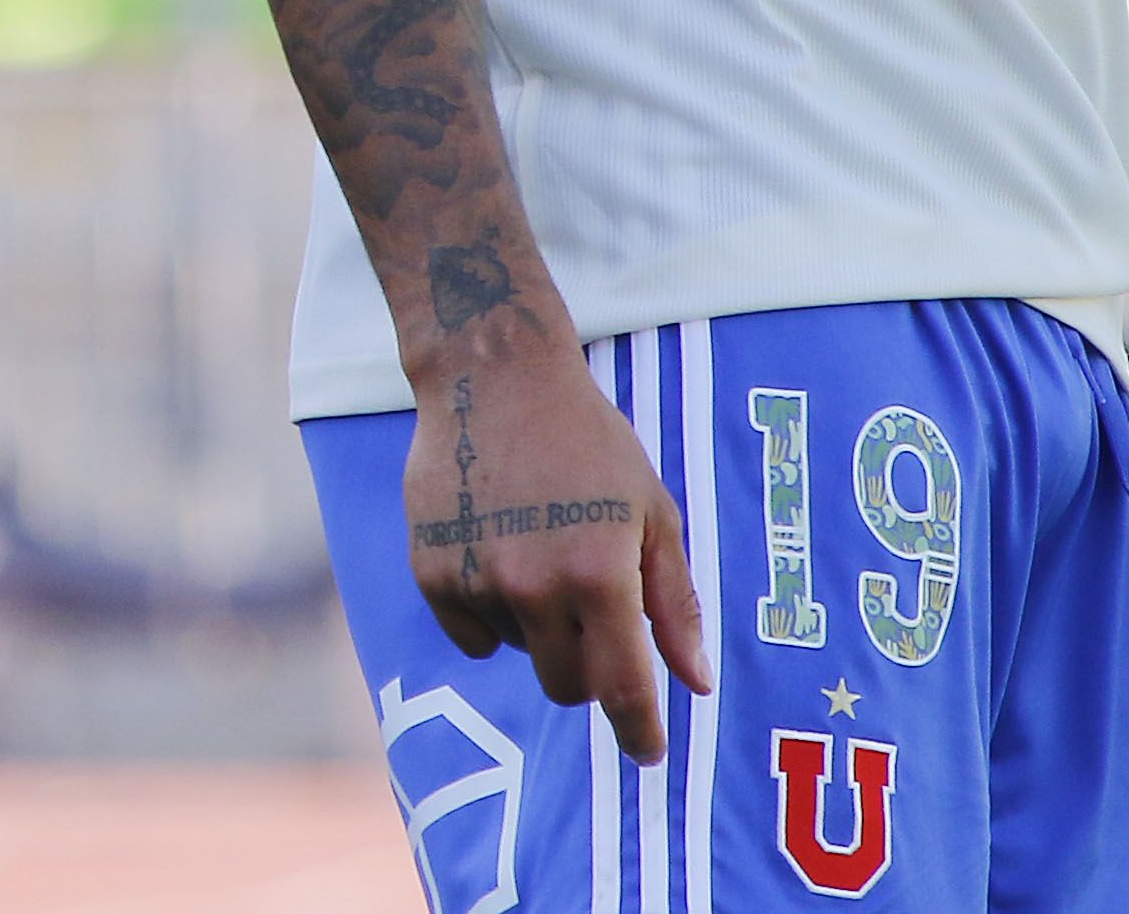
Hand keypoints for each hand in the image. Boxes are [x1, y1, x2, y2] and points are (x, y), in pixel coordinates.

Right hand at [404, 343, 710, 761]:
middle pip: (566, 684)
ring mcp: (478, 580)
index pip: (622, 688)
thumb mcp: (652, 511)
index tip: (648, 752)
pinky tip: (497, 549)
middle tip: (592, 612)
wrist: (492, 377)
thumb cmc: (589, 442)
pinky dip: (490, 613)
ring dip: (538, 624)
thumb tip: (696, 684)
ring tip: (539, 546)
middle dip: (588, 667)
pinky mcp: (432, 571)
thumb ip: (674, 603)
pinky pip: (470, 633)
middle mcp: (535, 587)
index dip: (639, 731)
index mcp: (599, 573)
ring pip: (519, 652)